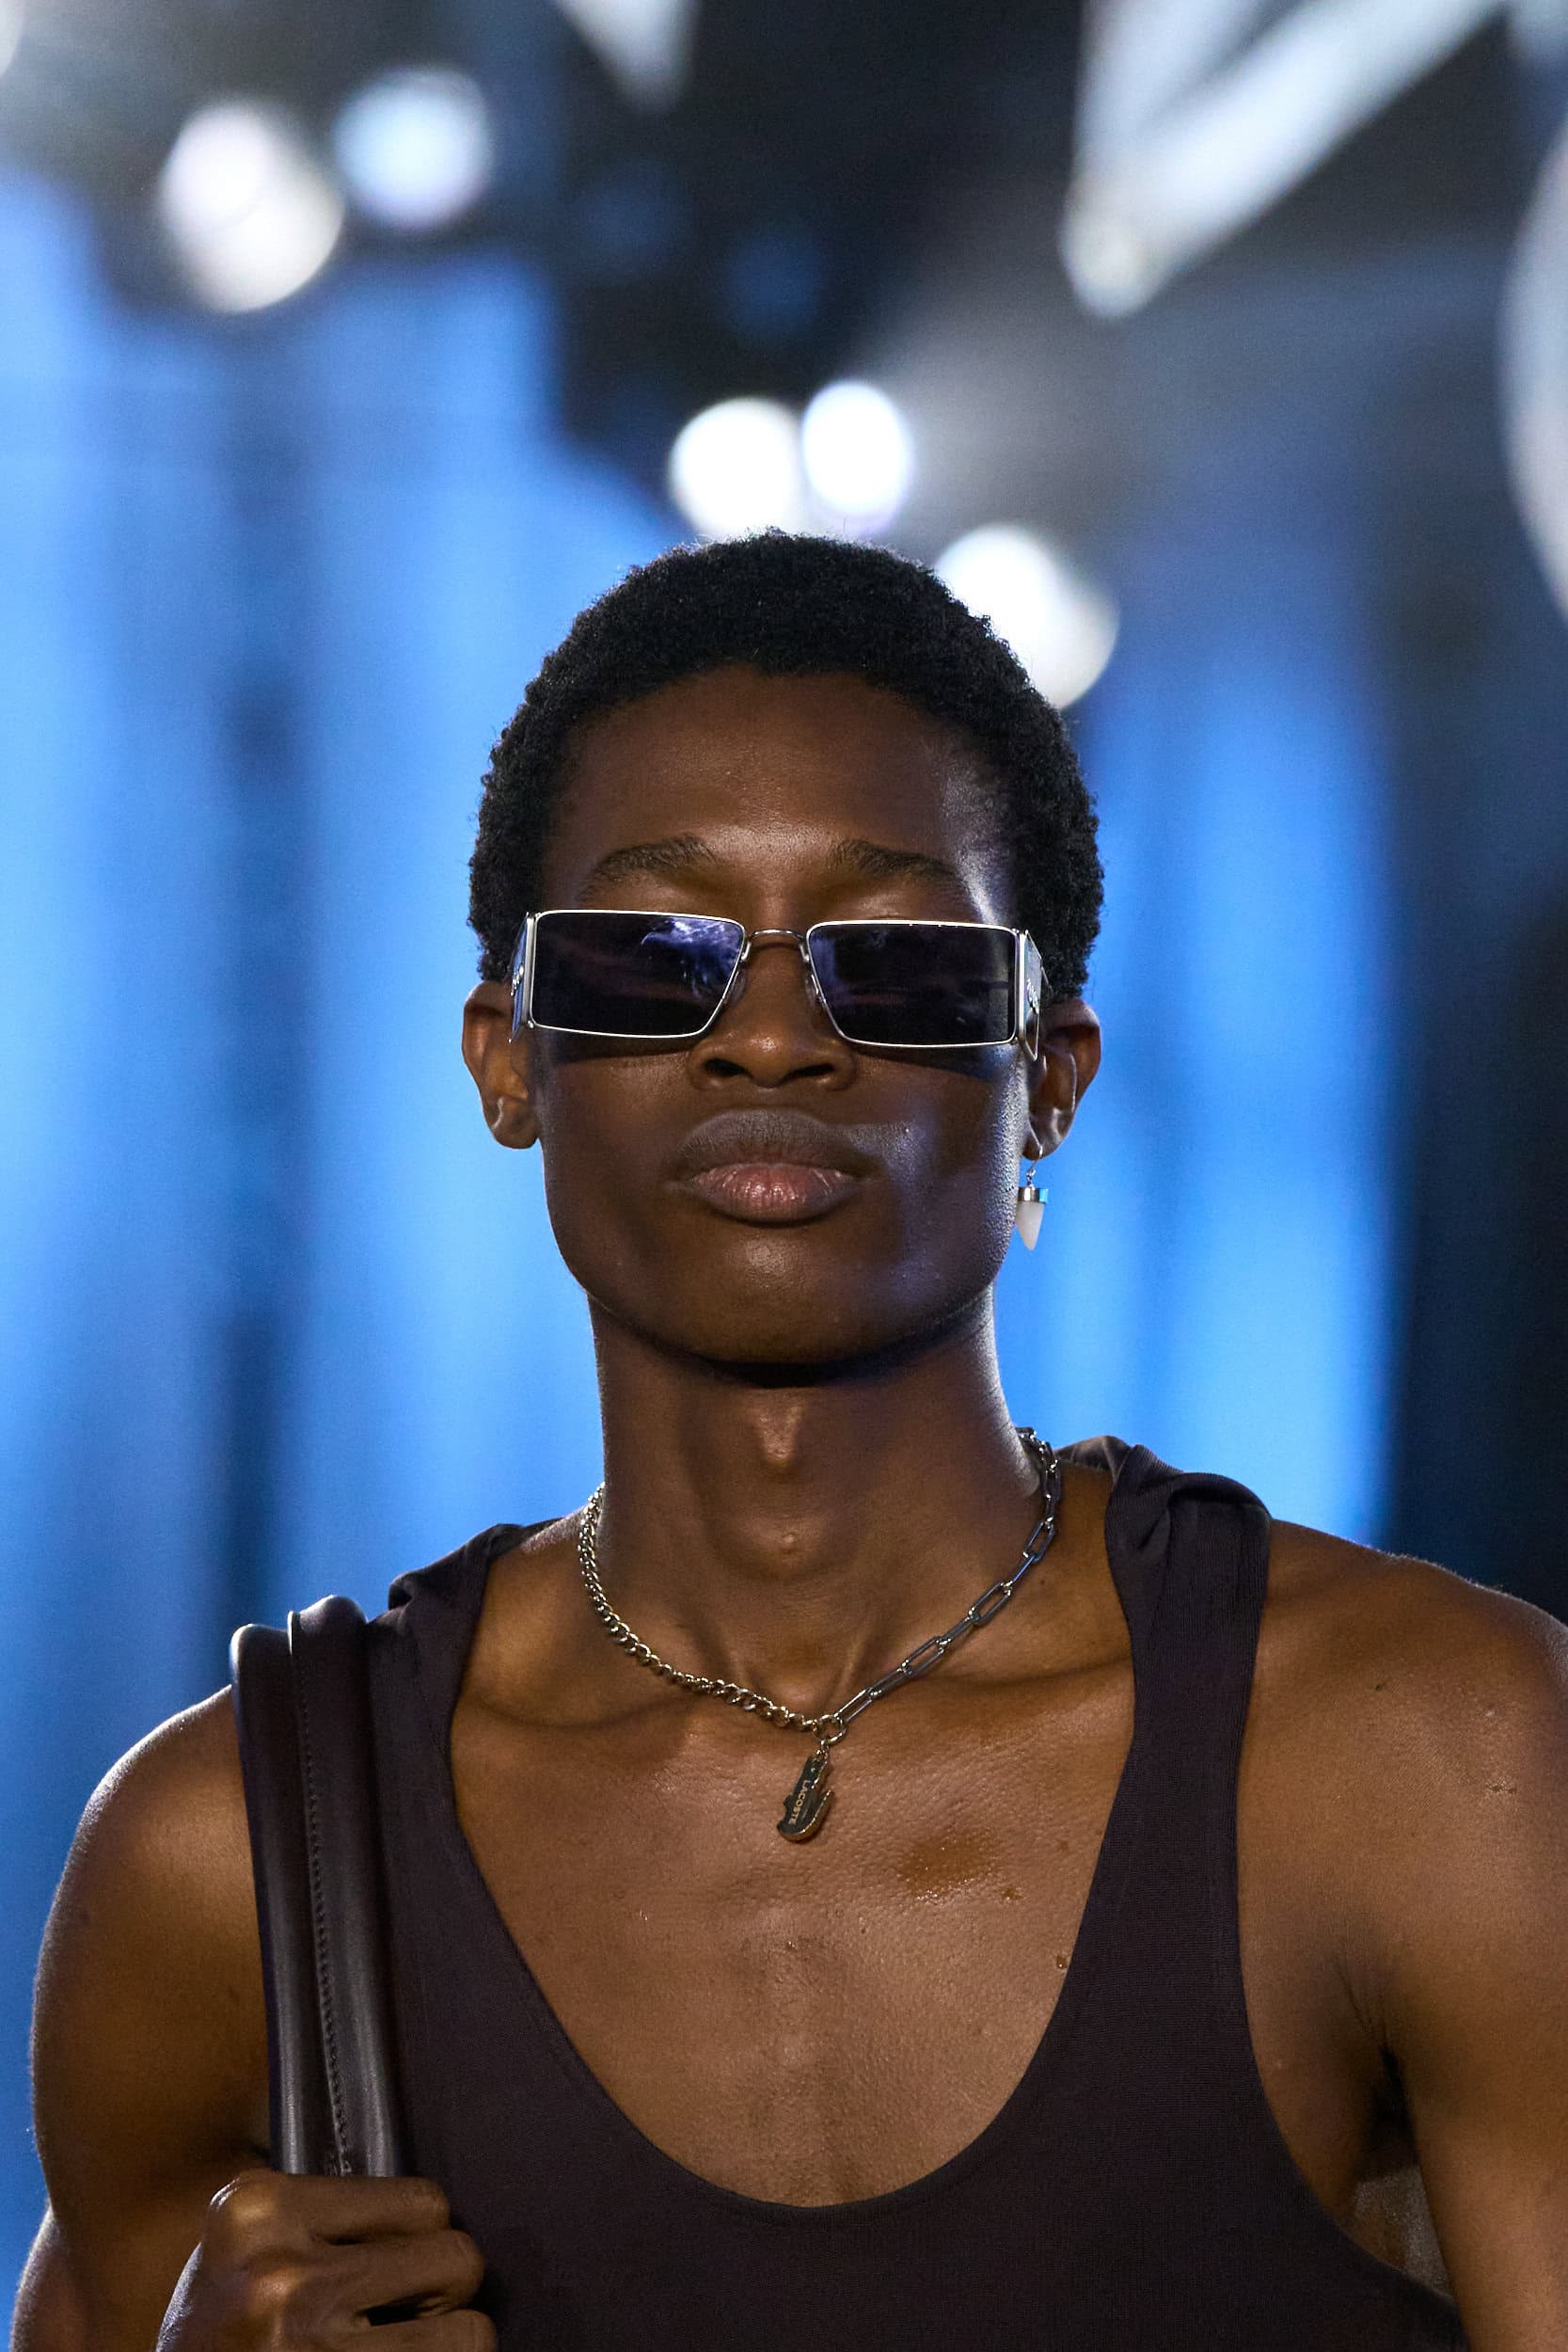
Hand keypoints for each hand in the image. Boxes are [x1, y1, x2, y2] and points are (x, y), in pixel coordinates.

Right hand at [155, 2170, 493, 2348]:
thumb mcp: (249, 2254)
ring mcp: (303, 2339)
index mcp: (254, 2210)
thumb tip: (437, 2215)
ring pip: (468, 2331)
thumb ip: (323, 2220)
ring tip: (394, 2348)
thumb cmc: (224, 2340)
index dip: (421, 2242)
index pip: (422, 2202)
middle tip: (401, 2319)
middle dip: (441, 2293)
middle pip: (454, 2256)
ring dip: (446, 2345)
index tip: (388, 2272)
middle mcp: (277, 2272)